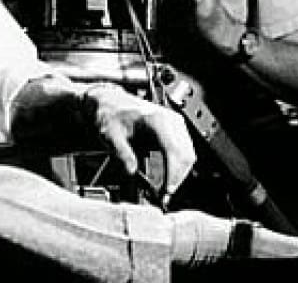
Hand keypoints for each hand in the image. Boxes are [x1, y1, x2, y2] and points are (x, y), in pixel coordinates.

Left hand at [82, 84, 196, 202]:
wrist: (109, 102)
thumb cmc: (110, 113)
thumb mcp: (110, 135)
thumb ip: (122, 155)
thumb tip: (133, 173)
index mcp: (156, 119)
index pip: (174, 151)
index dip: (172, 174)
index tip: (165, 192)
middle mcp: (171, 120)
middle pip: (186, 156)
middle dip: (176, 179)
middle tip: (163, 197)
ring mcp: (175, 124)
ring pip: (188, 156)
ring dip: (178, 175)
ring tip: (163, 190)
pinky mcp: (175, 130)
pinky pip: (184, 152)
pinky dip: (177, 168)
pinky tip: (166, 178)